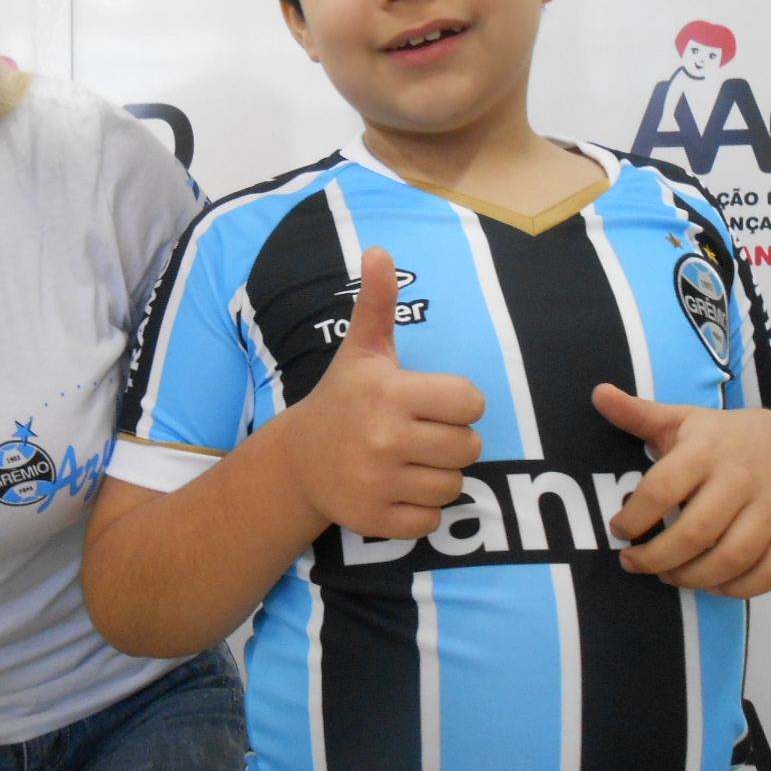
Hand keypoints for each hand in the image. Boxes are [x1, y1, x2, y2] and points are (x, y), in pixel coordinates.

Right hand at [280, 247, 483, 539]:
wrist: (299, 459)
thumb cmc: (344, 399)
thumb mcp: (362, 350)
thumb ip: (378, 302)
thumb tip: (380, 250)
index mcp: (390, 391)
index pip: (471, 402)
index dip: (459, 403)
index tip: (431, 403)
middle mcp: (384, 437)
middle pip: (469, 447)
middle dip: (452, 442)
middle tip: (420, 435)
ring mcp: (378, 481)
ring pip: (454, 485)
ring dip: (439, 476)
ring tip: (408, 461)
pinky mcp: (375, 519)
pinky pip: (432, 521)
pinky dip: (421, 510)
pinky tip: (396, 488)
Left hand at [594, 384, 770, 597]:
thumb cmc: (719, 439)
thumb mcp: (680, 420)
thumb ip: (637, 413)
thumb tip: (598, 393)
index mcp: (706, 450)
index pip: (662, 489)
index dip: (634, 518)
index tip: (617, 531)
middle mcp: (743, 478)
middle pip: (697, 532)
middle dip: (657, 558)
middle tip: (633, 564)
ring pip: (734, 556)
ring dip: (694, 577)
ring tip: (667, 576)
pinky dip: (742, 587)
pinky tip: (713, 585)